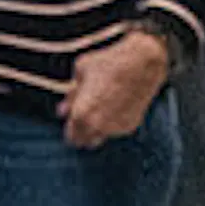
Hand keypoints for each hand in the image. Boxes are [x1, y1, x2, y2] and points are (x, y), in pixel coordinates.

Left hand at [61, 28, 172, 147]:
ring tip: (103, 106)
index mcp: (80, 114)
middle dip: (82, 132)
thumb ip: (70, 94)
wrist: (142, 62)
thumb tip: (62, 111)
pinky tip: (118, 103)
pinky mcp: (131, 125)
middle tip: (85, 117)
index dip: (71, 128)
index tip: (73, 119)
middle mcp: (97, 126)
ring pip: (101, 137)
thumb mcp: (81, 71)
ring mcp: (115, 128)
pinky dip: (114, 122)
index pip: (71, 137)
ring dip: (98, 129)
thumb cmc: (109, 63)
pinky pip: (117, 129)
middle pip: (85, 143)